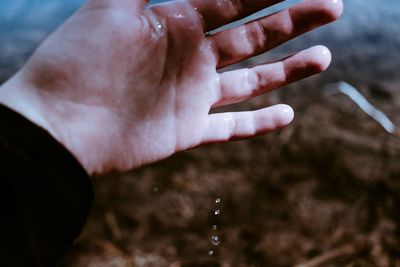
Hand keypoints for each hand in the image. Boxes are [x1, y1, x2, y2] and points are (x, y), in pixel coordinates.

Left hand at [0, 0, 342, 174]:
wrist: (58, 125)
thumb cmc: (78, 61)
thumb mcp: (112, 4)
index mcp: (178, 23)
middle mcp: (191, 57)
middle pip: (254, 35)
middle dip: (294, 20)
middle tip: (332, 7)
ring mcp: (192, 95)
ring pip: (251, 80)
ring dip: (288, 70)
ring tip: (324, 57)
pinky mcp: (187, 130)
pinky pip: (231, 128)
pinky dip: (259, 124)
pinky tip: (288, 115)